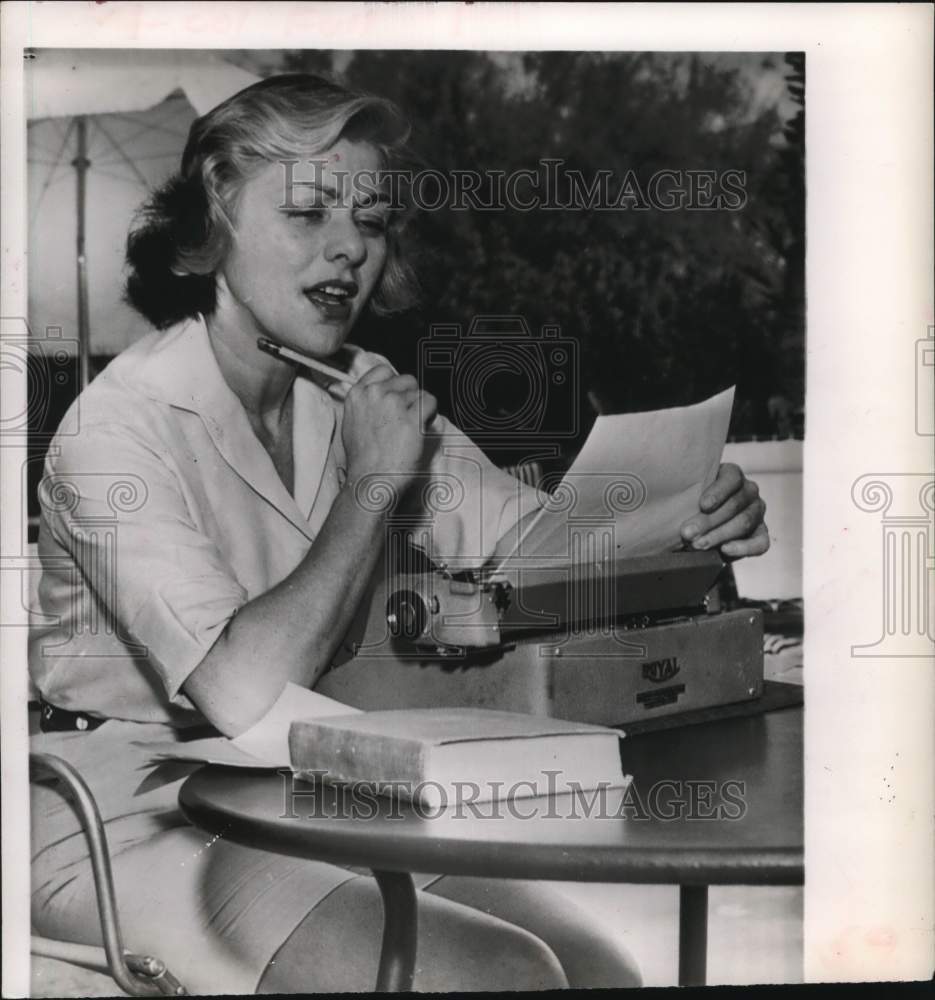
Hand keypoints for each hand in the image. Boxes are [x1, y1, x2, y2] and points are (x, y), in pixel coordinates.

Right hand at [341, 365, 437, 486]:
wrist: (371, 480)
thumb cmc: (363, 459)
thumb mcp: (352, 423)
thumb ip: (365, 404)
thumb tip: (381, 397)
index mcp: (358, 394)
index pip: (383, 371)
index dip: (394, 385)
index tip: (397, 398)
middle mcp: (375, 394)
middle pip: (405, 380)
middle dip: (409, 397)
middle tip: (405, 419)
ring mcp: (394, 405)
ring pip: (419, 392)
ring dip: (420, 408)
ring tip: (410, 429)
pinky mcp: (412, 418)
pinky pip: (430, 402)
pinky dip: (430, 414)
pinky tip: (420, 429)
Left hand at [679, 462, 768, 558]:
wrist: (698, 527)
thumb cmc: (690, 505)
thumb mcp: (688, 495)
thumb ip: (686, 496)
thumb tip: (674, 505)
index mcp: (732, 474)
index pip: (732, 478)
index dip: (718, 492)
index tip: (702, 505)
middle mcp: (748, 491)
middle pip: (735, 505)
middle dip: (709, 521)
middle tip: (688, 533)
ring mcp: (757, 512)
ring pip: (744, 522)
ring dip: (719, 535)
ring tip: (697, 544)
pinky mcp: (761, 534)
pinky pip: (760, 543)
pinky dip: (743, 547)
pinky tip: (725, 550)